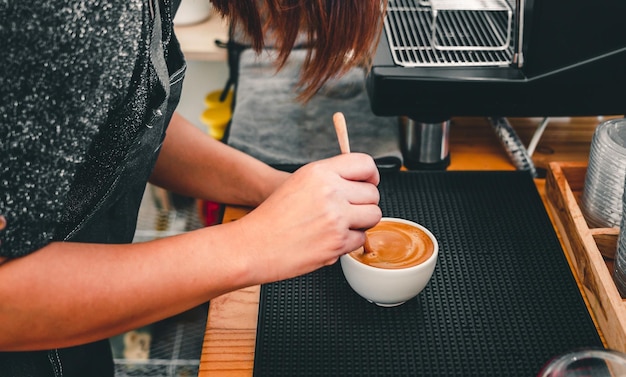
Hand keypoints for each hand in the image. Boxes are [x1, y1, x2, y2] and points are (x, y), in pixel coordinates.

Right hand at [235, 153, 381, 282]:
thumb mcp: (299, 182)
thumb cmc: (273, 218)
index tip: (368, 183)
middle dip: (364, 204)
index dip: (371, 175)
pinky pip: (361, 239)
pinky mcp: (337, 242)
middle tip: (346, 211)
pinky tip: (328, 240)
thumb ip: (329, 178)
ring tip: (338, 226)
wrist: (253, 246)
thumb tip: (359, 180)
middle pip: (372, 193)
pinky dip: (349, 242)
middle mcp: (330, 191)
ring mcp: (336, 218)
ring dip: (361, 223)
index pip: (364, 164)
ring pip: (373, 216)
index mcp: (320, 172)